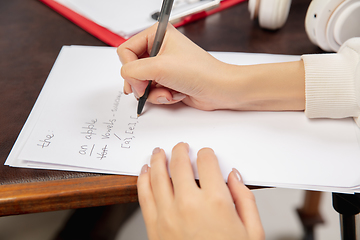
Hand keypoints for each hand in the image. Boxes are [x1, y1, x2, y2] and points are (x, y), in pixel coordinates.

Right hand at [117, 24, 239, 110]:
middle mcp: (159, 49)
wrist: (219, 90)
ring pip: (141, 83)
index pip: (126, 50)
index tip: (141, 78)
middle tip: (149, 86)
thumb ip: (133, 71)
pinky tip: (175, 94)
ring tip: (169, 90)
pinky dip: (162, 96)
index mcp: (157, 34)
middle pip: (132, 68)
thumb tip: (127, 80)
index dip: (130, 68)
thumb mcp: (159, 67)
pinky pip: (152, 91)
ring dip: (154, 91)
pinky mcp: (168, 81)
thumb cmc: (200, 72)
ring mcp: (163, 66)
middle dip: (142, 82)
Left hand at [137, 142, 264, 239]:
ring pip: (158, 175)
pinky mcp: (154, 226)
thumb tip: (234, 177)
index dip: (206, 154)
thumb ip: (245, 199)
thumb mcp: (252, 231)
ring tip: (160, 152)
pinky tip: (145, 171)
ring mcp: (168, 214)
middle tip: (181, 146)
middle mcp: (189, 204)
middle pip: (179, 163)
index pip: (207, 163)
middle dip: (180, 150)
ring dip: (158, 159)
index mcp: (215, 202)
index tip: (206, 154)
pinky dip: (143, 179)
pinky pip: (144, 195)